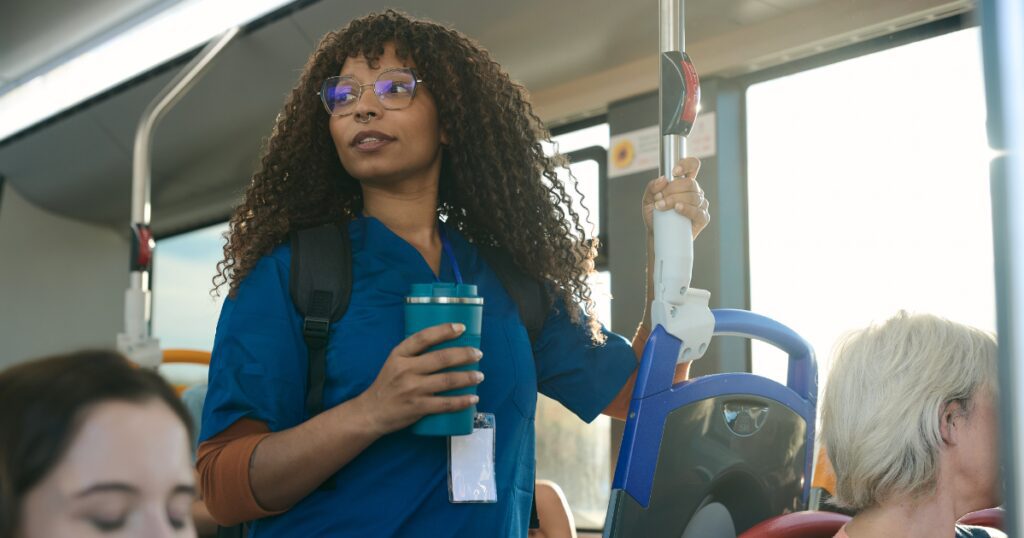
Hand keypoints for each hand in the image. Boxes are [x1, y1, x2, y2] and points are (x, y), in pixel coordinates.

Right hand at [354, 323, 482, 436]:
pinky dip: (462, 401)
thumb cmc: (387, 385)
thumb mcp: (395, 362)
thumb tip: (445, 344)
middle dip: (464, 355)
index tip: (461, 327)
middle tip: (478, 354)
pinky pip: (445, 404)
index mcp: (399, 354)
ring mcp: (412, 389)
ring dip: (468, 377)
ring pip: (447, 380)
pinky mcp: (417, 407)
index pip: (423, 337)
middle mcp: (405, 369)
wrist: (372, 412)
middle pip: (441, 358)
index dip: (444, 330)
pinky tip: (473, 398)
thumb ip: (414, 353)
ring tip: (479, 376)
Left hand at [641, 157, 708, 238]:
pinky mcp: (702, 218)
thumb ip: (652, 187)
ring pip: (692, 196)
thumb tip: (663, 180)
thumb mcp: (648, 200)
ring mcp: (700, 205)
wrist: (658, 236)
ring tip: (661, 207)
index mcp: (684, 184)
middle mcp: (695, 192)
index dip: (686, 164)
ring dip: (674, 200)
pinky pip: (698, 212)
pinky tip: (677, 209)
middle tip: (659, 199)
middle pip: (690, 183)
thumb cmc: (656, 217)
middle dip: (672, 189)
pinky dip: (686, 209)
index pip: (692, 166)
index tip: (674, 172)